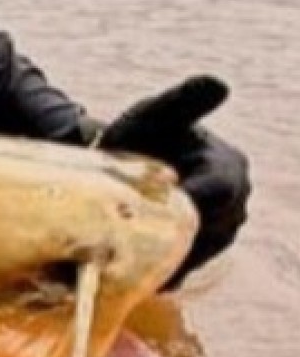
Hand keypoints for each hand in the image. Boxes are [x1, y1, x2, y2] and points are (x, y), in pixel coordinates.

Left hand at [98, 76, 249, 286]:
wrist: (123, 163)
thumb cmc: (141, 133)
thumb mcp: (156, 115)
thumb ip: (184, 102)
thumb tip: (218, 83)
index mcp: (229, 168)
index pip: (217, 194)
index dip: (187, 204)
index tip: (151, 208)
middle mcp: (234, 203)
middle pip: (209, 230)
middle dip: (174, 235)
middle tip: (132, 240)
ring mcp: (220, 231)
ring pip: (197, 253)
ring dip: (166, 257)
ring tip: (129, 258)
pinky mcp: (199, 251)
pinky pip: (185, 269)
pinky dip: (161, 271)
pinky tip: (134, 273)